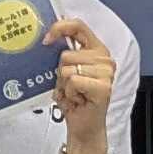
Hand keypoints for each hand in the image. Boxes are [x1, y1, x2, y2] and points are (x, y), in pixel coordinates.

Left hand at [46, 16, 116, 148]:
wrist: (84, 127)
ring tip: (74, 94)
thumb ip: (64, 54)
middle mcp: (104, 59)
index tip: (46, 40)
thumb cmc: (75, 100)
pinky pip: (73, 80)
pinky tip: (78, 100)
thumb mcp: (67, 72)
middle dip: (61, 73)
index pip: (78, 26)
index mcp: (97, 50)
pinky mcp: (103, 86)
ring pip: (67, 68)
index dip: (60, 28)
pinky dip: (69, 93)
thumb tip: (47, 39)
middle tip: (70, 87)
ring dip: (64, 85)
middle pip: (66, 53)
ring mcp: (106, 72)